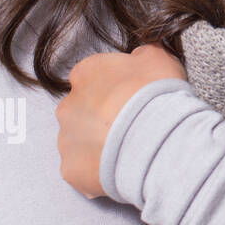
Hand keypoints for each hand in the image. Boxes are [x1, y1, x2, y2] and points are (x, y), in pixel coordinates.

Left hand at [56, 43, 187, 198]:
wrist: (155, 137)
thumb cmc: (156, 94)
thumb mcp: (158, 57)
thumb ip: (141, 55)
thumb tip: (139, 57)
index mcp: (86, 73)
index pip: (93, 77)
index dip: (115, 88)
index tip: (132, 97)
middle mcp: (68, 105)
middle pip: (82, 110)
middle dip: (102, 117)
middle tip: (131, 124)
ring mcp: (66, 139)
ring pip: (80, 140)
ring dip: (99, 143)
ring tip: (129, 148)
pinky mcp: (71, 169)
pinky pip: (83, 169)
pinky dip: (99, 169)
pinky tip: (121, 166)